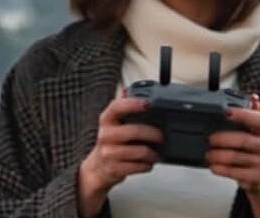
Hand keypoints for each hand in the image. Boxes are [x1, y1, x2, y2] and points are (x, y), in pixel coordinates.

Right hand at [77, 92, 162, 217]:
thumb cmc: (110, 143)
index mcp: (106, 120)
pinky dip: (147, 165)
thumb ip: (122, 107)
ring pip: (140, 152)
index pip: (117, 107)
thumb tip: (127, 90)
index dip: (133, 104)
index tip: (148, 103)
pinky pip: (139, 166)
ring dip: (153, 153)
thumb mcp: (112, 124)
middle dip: (154, 134)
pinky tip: (147, 163)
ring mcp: (109, 153)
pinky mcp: (115, 169)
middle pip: (135, 131)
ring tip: (156, 153)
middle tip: (162, 136)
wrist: (97, 169)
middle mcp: (105, 135)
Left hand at [207, 93, 259, 215]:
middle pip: (246, 140)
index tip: (226, 112)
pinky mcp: (258, 178)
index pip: (258, 119)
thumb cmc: (255, 148)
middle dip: (224, 139)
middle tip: (210, 139)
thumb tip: (254, 97)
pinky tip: (214, 166)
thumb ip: (252, 113)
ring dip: (219, 155)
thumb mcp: (255, 130)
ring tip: (208, 154)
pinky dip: (223, 169)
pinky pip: (237, 173)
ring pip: (238, 157)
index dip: (242, 115)